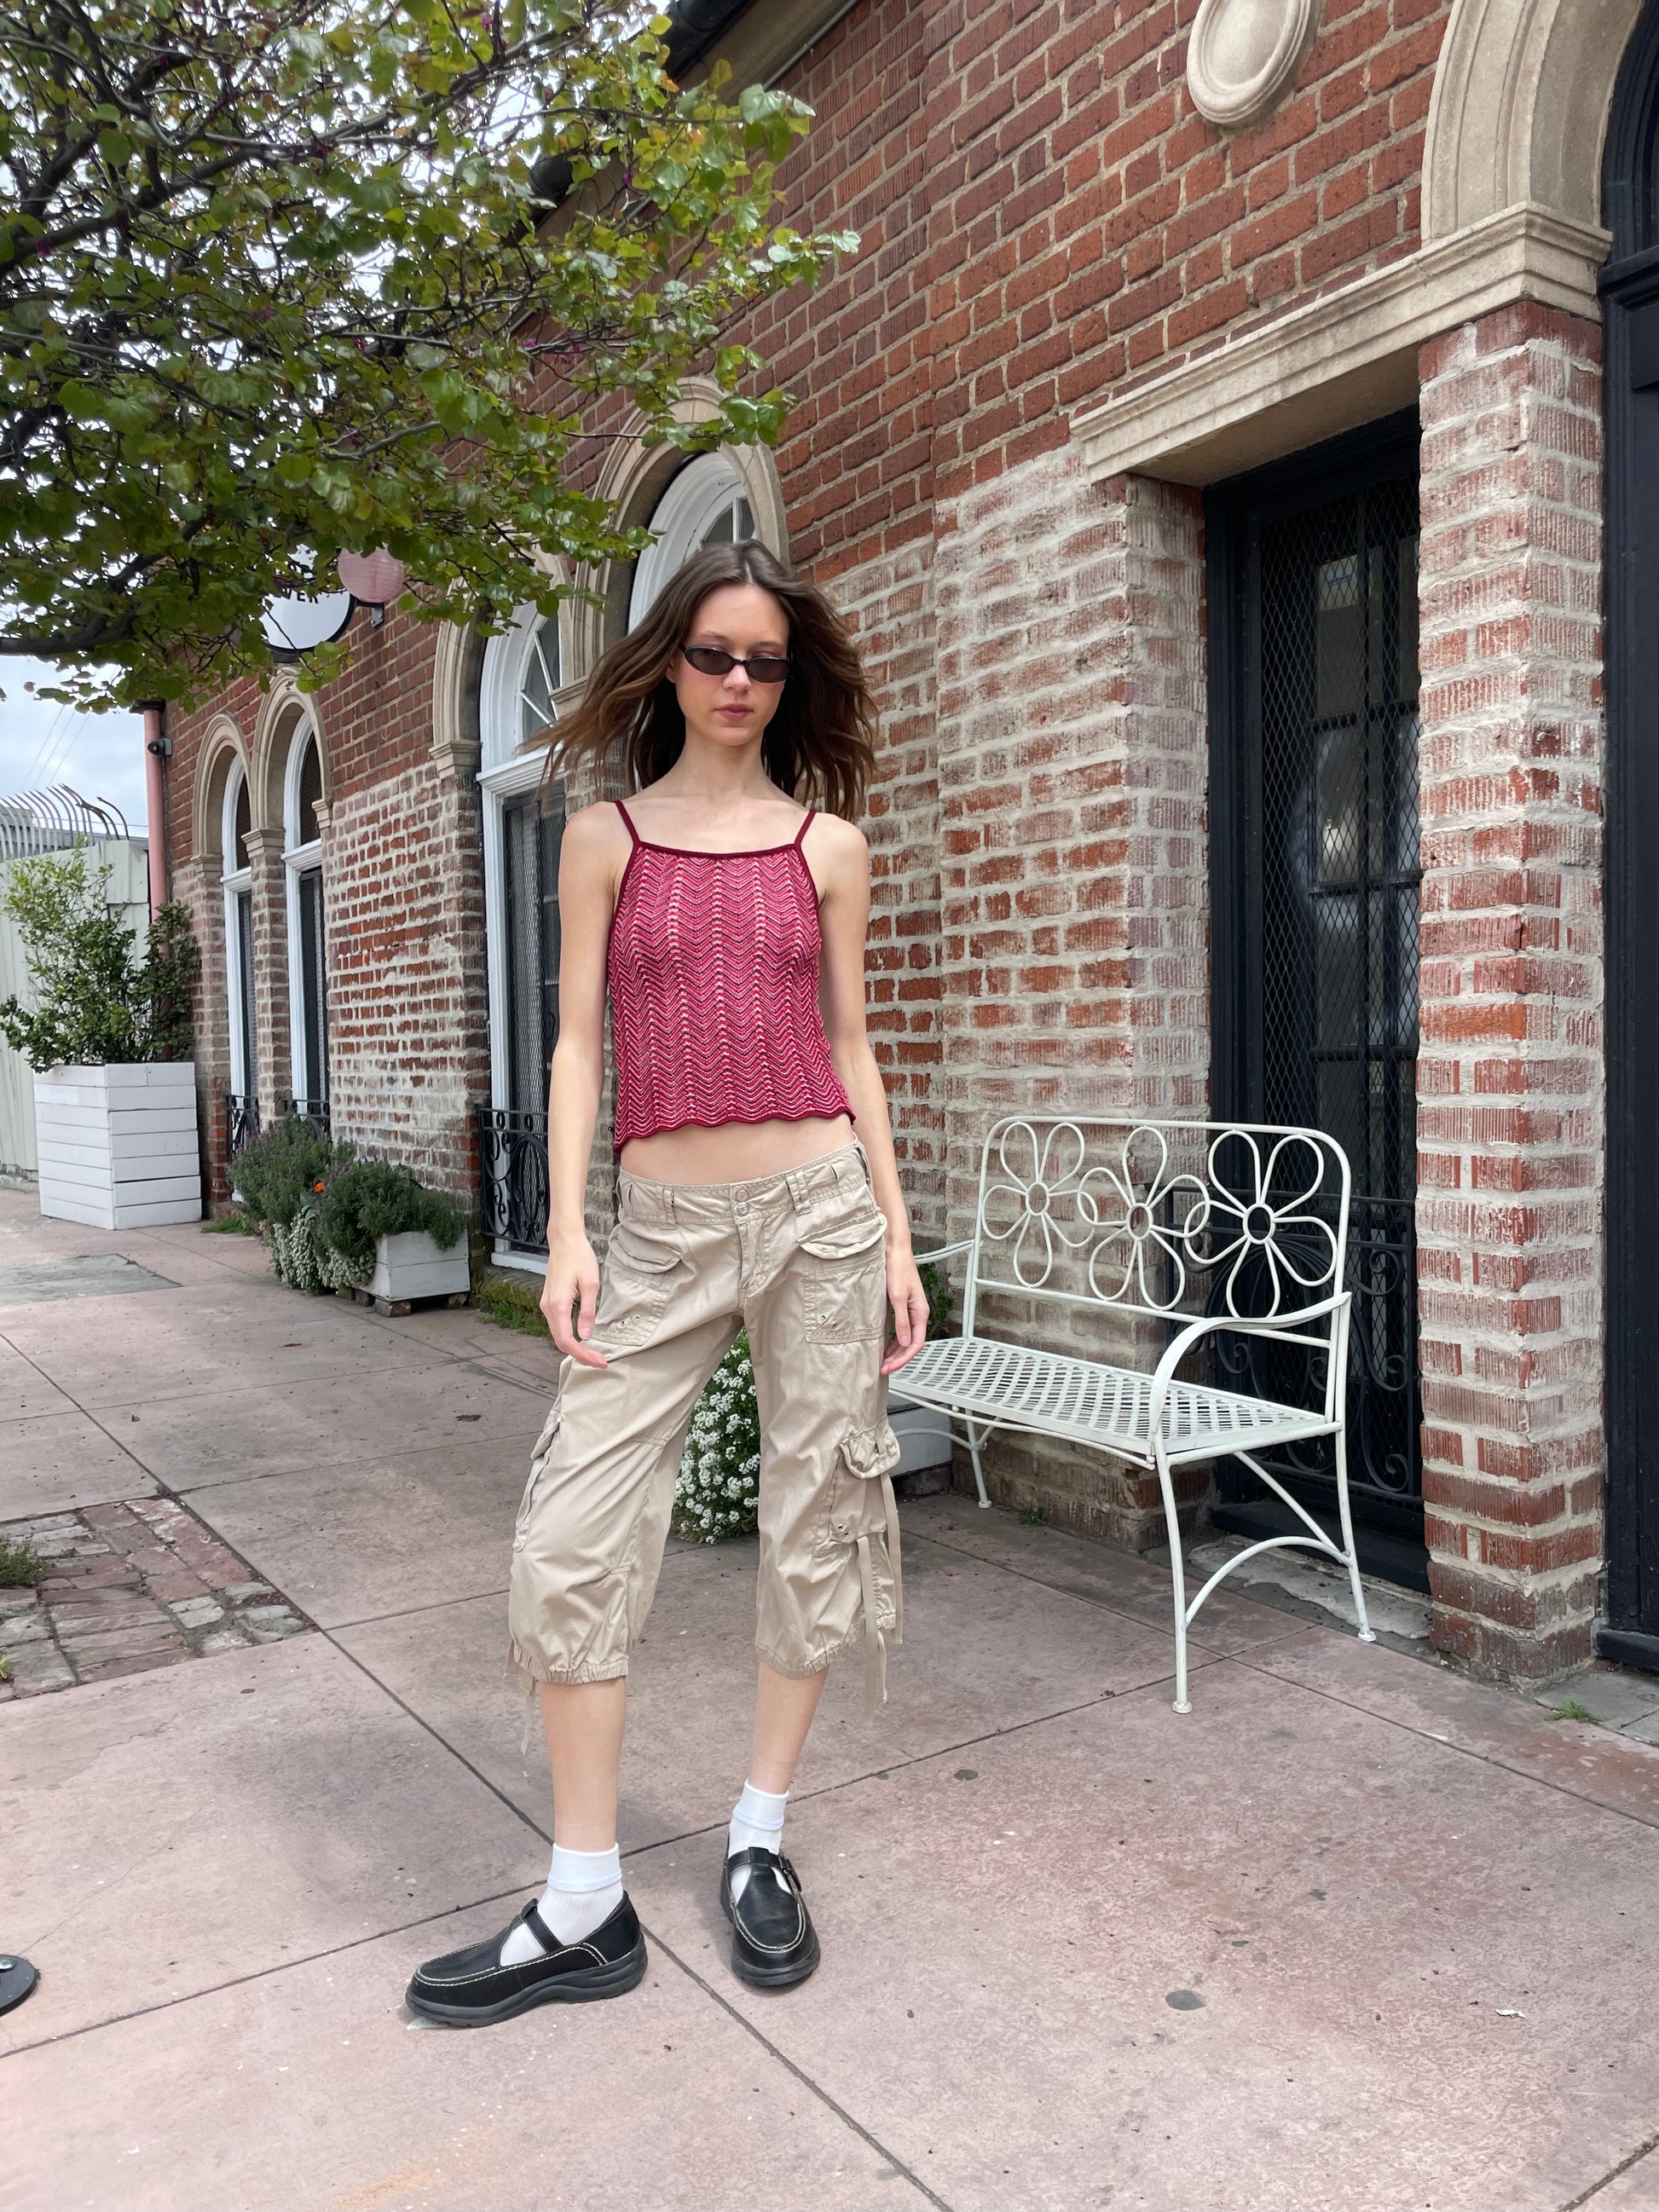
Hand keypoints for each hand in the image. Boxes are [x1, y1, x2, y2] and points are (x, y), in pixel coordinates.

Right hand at [540, 1230, 606, 1367]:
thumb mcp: (591, 1284)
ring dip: (575, 1347)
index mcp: (558, 1304)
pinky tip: (582, 1339)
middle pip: (560, 1341)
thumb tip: (585, 1337)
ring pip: (558, 1334)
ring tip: (594, 1353)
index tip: (598, 1361)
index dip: (582, 1355)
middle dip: (580, 1355)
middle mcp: (548, 1307)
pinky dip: (569, 1336)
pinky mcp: (550, 1302)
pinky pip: (558, 1325)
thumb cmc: (579, 1257)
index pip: (566, 1340)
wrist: (565, 1241)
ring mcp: (547, 1305)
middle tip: (600, 1361)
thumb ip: (587, 1312)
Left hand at [882, 1248, 927, 1375]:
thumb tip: (905, 1342)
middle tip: (883, 1368)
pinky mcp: (902, 1305)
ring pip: (905, 1337)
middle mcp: (917, 1312)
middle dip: (898, 1358)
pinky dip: (893, 1339)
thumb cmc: (898, 1268)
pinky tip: (884, 1344)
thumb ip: (902, 1321)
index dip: (903, 1358)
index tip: (890, 1366)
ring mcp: (910, 1309)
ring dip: (895, 1350)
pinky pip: (900, 1328)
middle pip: (911, 1343)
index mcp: (921, 1312)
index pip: (916, 1343)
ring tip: (883, 1360)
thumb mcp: (897, 1297)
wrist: (894, 1250)